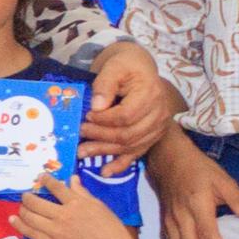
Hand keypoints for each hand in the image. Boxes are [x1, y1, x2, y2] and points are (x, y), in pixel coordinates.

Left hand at [14, 172, 140, 238]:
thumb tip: (72, 178)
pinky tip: (13, 219)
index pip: (56, 187)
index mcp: (77, 203)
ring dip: (22, 209)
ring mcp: (56, 230)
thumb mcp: (99, 206)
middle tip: (26, 195)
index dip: (46, 180)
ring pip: (30, 217)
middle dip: (28, 197)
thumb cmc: (110, 228)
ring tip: (20, 206)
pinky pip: (31, 233)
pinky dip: (19, 225)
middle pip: (36, 202)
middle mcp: (63, 215)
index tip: (40, 176)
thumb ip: (82, 192)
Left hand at [82, 42, 176, 166]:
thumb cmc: (126, 66)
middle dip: (101, 136)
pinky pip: (137, 153)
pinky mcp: (151, 136)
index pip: (126, 115)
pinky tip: (105, 172)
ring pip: (130, 146)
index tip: (87, 116)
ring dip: (105, 151)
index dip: (104, 119)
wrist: (140, 69)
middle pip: (128, 134)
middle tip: (80, 134)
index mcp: (150, 95)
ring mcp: (157, 127)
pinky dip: (120, 164)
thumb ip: (105, 84)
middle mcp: (158, 114)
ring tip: (82, 152)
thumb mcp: (114, 67)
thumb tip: (96, 107)